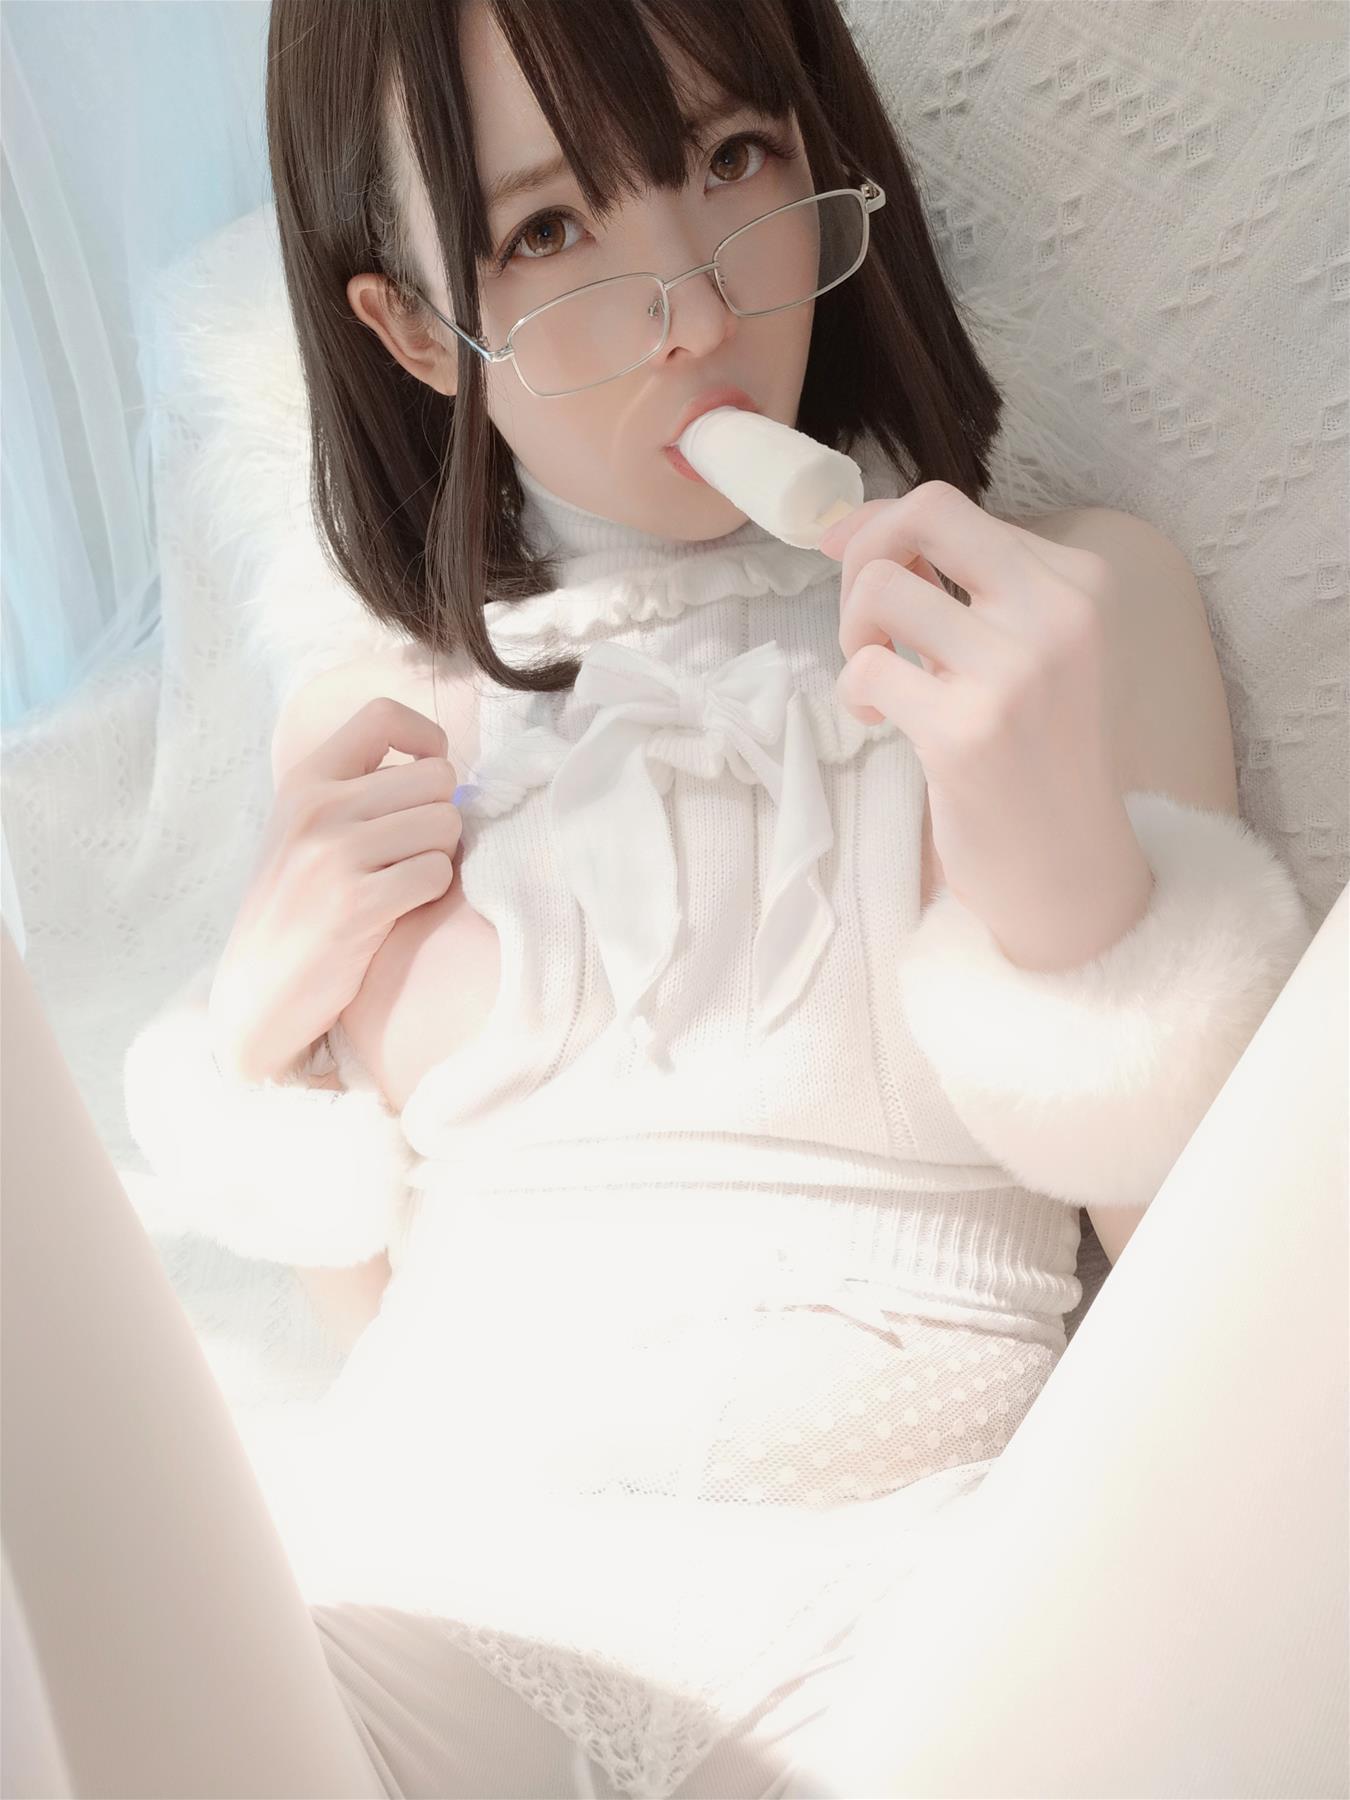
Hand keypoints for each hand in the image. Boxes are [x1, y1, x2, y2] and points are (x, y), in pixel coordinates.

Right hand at [209, 698, 463, 1081]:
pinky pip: (438, 872)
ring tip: (400, 882)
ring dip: (439, 856)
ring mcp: (334, 853)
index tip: (427, 773)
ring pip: (446, 823)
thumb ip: (359, 791)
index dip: (427, 738)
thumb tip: (443, 765)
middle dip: (440, 814)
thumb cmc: (298, 909)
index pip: (383, 715)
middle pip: (436, 776)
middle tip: (412, 851)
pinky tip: (397, 909)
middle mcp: (317, 806)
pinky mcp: (358, 902)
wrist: (260, 993)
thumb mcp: (307, 831)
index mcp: (305, 780)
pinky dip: (430, 892)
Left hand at [818, 483, 1154, 970]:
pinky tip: (885, 722)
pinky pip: (866, 669)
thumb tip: (842, 525)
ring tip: (881, 680)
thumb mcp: (1013, 647)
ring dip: (854, 633)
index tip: (859, 572)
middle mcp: (1058, 614)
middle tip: (867, 624)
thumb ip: (947, 580)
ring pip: (880, 588)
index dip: (881, 530)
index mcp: (1077, 582)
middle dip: (864, 555)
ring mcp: (1016, 673)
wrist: (1067, 867)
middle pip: (923, 513)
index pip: (949, 506)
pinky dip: (854, 694)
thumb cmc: (1030, 751)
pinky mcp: (968, 733)